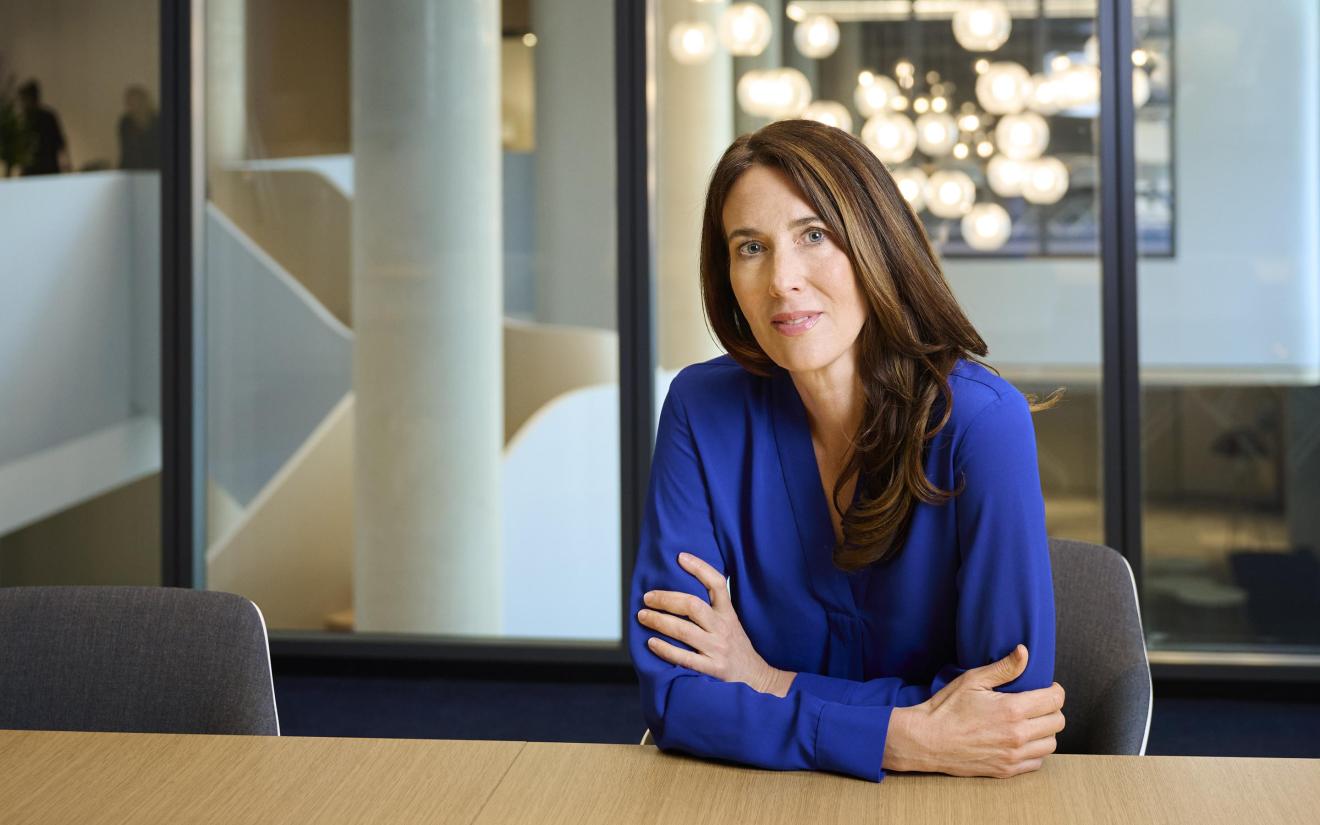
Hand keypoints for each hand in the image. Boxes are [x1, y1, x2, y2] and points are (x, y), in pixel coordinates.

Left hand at [638, 552, 794, 696]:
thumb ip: (714, 608)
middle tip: (647, 597)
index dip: (699, 568)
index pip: (717, 584)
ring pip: (684, 630)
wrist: (757, 679)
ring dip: (659, 621)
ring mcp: (717, 649)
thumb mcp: (731, 622)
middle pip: (692, 606)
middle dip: (666, 599)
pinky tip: (651, 642)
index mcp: (728, 614)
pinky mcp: (712, 669)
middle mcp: (722, 628)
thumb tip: (683, 590)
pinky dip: (665, 649)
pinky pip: (684, 657)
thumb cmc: (737, 648)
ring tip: (643, 616)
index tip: (680, 557)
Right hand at [884, 645, 1064, 778]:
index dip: (1055, 691)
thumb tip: (1024, 652)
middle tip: (1038, 704)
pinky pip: (1037, 762)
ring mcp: (1013, 755)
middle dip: (1052, 709)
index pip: (1054, 700)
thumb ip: (1003, 667)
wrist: (927, 740)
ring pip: (1051, 744)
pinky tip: (1020, 740)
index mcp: (1012, 709)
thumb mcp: (973, 680)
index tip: (1047, 688)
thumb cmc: (947, 708)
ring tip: (1031, 722)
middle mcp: (1017, 735)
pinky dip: (1035, 751)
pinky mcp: (1006, 770)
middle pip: (1058, 722)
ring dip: (1045, 731)